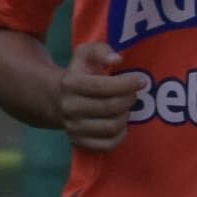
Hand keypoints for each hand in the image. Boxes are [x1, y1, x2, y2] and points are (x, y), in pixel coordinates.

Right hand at [56, 39, 147, 154]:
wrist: (56, 99)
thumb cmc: (80, 73)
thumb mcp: (85, 53)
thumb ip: (101, 50)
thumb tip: (117, 59)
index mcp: (71, 84)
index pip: (102, 86)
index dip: (126, 84)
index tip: (140, 81)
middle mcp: (69, 107)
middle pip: (110, 107)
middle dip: (129, 99)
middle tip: (134, 94)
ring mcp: (73, 127)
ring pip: (110, 127)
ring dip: (125, 116)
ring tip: (125, 108)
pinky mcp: (78, 142)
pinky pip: (106, 145)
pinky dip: (119, 136)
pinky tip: (122, 125)